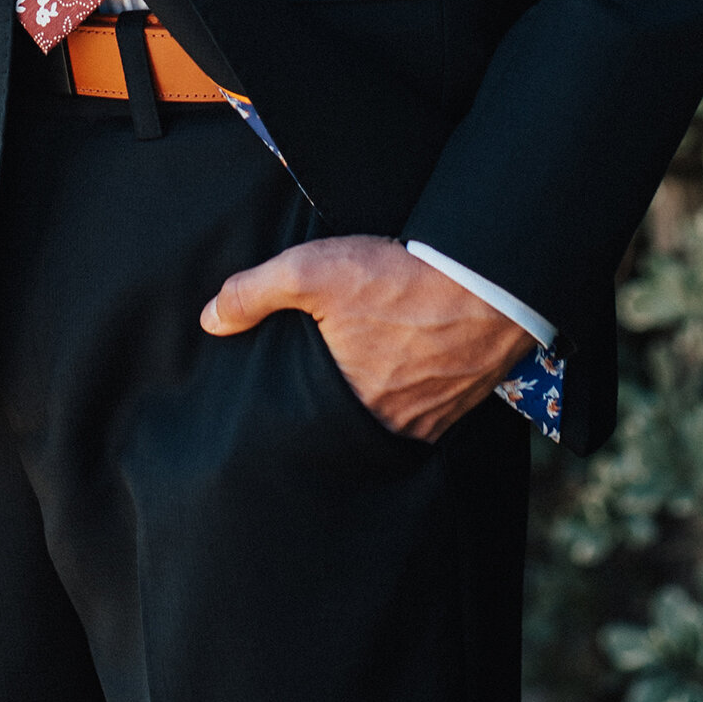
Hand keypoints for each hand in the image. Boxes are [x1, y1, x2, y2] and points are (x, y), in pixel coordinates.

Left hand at [200, 236, 531, 444]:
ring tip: (355, 379)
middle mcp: (391, 426)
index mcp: (348, 407)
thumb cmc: (401, 278)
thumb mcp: (313, 270)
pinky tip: (402, 371)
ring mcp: (431, 420)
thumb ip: (255, 294)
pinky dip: (409, 398)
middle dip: (328, 418)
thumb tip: (210, 321)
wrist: (492, 280)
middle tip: (313, 393)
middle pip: (346, 432)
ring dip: (371, 407)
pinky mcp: (461, 403)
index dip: (289, 419)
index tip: (273, 407)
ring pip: (386, 425)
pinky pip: (425, 415)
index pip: (305, 430)